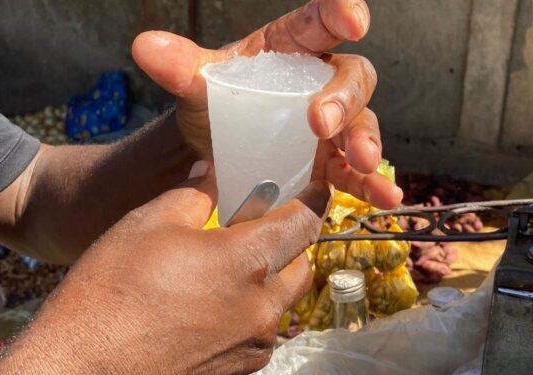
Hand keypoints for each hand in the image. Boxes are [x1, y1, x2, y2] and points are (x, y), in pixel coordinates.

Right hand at [8, 165, 331, 374]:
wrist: (87, 373)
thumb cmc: (112, 290)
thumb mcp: (148, 222)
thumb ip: (194, 194)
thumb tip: (213, 173)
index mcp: (249, 261)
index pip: (305, 222)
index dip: (312, 201)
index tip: (313, 190)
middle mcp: (265, 306)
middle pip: (301, 265)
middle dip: (289, 245)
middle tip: (256, 232)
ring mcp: (256, 344)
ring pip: (282, 303)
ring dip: (268, 283)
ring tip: (227, 274)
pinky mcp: (240, 371)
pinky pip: (261, 334)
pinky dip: (250, 316)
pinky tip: (212, 311)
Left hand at [131, 0, 401, 208]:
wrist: (213, 154)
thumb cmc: (214, 106)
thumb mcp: (196, 86)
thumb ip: (179, 67)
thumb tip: (145, 47)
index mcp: (291, 47)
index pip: (322, 20)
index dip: (342, 12)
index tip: (352, 20)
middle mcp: (319, 81)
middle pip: (350, 78)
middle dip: (343, 99)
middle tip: (321, 122)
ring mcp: (331, 124)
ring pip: (362, 123)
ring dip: (365, 141)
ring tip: (362, 162)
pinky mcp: (332, 161)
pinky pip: (358, 170)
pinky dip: (373, 183)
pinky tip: (386, 197)